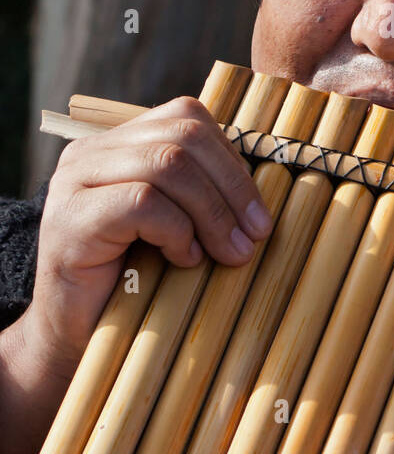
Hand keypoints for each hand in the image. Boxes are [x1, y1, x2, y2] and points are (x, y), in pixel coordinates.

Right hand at [27, 95, 272, 369]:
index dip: (231, 161)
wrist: (71, 336)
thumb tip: (262, 195)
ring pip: (167, 164)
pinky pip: (142, 202)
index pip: (187, 118)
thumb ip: (201, 195)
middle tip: (254, 236)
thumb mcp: (174, 227)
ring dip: (212, 212)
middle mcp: (91, 152)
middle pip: (182, 137)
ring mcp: (74, 181)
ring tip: (227, 253)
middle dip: (231, 188)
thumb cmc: (133, 283)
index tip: (258, 215)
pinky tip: (184, 260)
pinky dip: (177, 231)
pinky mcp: (70, 218)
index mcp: (118, 143)